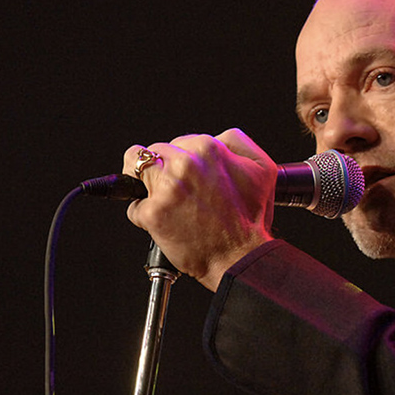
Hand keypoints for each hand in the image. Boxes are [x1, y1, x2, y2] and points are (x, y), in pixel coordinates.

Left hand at [123, 128, 275, 290]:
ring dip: (141, 182)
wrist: (241, 257)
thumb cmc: (251, 218)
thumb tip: (216, 138)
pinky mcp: (153, 214)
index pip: (178, 142)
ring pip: (132, 168)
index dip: (181, 159)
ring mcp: (167, 188)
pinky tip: (163, 223)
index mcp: (208, 149)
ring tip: (156, 197)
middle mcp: (185, 164)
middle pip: (152, 152)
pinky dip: (143, 215)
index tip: (188, 177)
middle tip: (173, 190)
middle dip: (160, 169)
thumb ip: (237, 142)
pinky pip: (134, 206)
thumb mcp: (262, 168)